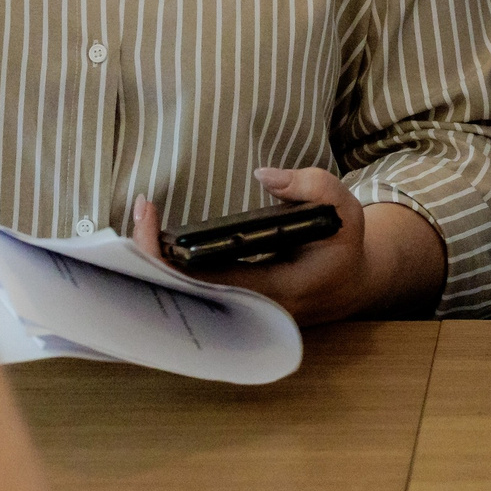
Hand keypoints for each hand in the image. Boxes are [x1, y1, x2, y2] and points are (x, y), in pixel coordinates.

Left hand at [127, 167, 443, 325]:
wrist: (350, 284)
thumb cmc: (342, 244)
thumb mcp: (342, 207)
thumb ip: (309, 185)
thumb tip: (262, 176)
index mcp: (281, 289)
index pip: (212, 280)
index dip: (173, 257)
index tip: (152, 217)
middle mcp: (254, 310)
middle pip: (188, 295)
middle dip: (154, 258)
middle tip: (141, 214)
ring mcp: (242, 314)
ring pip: (186, 299)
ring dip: (158, 265)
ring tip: (143, 223)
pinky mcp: (233, 307)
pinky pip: (194, 294)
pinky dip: (171, 271)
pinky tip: (156, 242)